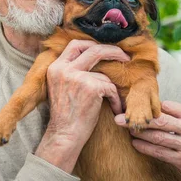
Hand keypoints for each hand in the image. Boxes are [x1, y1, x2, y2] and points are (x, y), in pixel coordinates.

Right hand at [35, 40, 128, 171]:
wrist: (64, 136)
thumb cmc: (66, 115)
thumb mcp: (62, 86)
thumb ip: (71, 70)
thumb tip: (92, 55)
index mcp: (55, 67)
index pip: (75, 44)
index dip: (92, 44)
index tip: (104, 49)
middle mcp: (64, 69)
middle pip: (93, 49)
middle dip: (113, 50)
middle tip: (125, 57)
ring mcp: (77, 77)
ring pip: (104, 74)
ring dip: (112, 88)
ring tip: (113, 101)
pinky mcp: (90, 87)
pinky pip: (111, 88)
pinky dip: (115, 99)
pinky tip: (115, 110)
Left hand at [115, 100, 180, 180]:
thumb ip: (179, 112)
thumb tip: (155, 104)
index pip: (167, 106)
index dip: (149, 106)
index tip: (133, 104)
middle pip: (160, 121)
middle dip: (138, 118)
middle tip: (119, 117)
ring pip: (158, 137)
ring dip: (139, 133)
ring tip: (126, 128)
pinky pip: (160, 153)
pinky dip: (146, 147)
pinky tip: (136, 143)